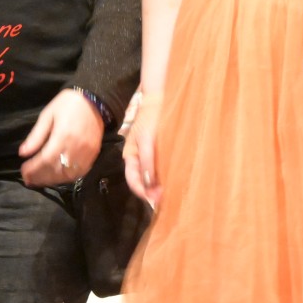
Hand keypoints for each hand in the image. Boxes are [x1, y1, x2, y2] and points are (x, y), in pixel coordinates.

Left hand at [18, 89, 104, 187]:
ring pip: (68, 174)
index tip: (23, 172)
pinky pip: (80, 172)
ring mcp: (87, 153)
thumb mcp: (47, 115)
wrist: (94, 100)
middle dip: (40, 177)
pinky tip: (56, 178)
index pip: (45, 159)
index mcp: (63, 136)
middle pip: (56, 170)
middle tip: (28, 180)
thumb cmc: (67, 104)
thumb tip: (23, 153)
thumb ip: (36, 135)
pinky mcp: (93, 155)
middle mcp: (76, 147)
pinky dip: (66, 178)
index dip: (33, 169)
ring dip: (52, 180)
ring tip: (39, 180)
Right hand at [122, 92, 160, 209]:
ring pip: (151, 177)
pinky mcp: (158, 153)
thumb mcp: (147, 140)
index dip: (142, 192)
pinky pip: (159, 169)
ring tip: (169, 193)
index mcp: (130, 156)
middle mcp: (138, 159)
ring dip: (158, 186)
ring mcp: (148, 156)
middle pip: (142, 181)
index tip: (154, 200)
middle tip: (165, 199)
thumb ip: (147, 161)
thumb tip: (149, 184)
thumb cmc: (150, 120)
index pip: (133, 180)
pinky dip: (164, 177)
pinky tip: (172, 180)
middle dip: (151, 192)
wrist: (159, 102)